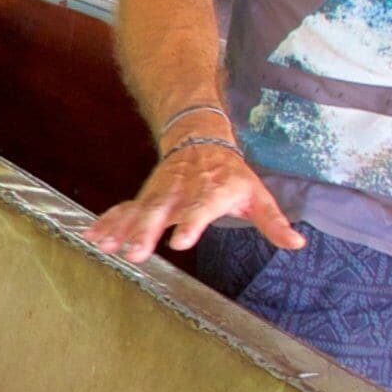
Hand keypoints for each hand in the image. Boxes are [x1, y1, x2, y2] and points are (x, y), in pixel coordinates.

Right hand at [87, 139, 302, 260]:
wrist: (198, 138)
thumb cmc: (230, 174)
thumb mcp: (256, 195)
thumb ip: (273, 222)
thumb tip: (297, 244)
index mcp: (212, 192)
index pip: (201, 208)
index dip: (190, 224)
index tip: (179, 241)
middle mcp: (182, 192)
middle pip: (162, 211)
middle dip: (146, 232)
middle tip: (136, 253)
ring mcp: (160, 193)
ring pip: (138, 211)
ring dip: (122, 230)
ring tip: (107, 247)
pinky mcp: (146, 196)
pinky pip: (124, 210)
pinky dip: (108, 222)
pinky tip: (93, 236)